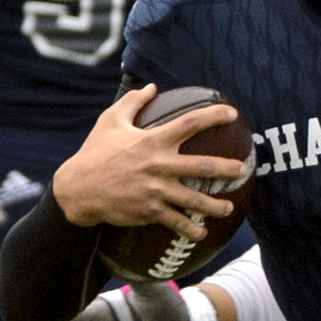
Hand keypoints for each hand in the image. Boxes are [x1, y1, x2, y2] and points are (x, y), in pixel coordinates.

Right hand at [51, 85, 244, 236]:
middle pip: (202, 167)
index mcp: (152, 140)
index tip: (233, 114)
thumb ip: (133, 102)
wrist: (77, 189)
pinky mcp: (149, 211)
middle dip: (227, 169)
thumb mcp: (110, 121)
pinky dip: (191, 230)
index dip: (213, 116)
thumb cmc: (94, 152)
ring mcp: (155, 191)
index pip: (189, 124)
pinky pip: (176, 222)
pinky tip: (202, 233)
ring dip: (215, 206)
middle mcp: (158, 165)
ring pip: (194, 201)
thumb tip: (151, 87)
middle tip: (243, 170)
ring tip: (229, 208)